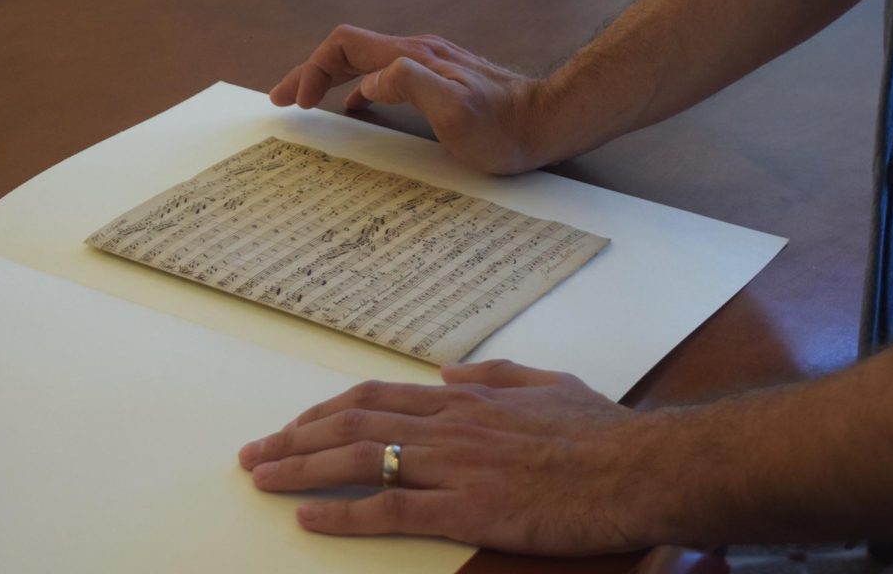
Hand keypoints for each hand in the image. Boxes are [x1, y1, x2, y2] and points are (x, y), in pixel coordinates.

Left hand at [237, 359, 656, 554]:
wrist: (637, 467)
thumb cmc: (601, 433)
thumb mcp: (549, 383)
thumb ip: (495, 373)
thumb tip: (449, 371)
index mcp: (468, 398)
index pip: (379, 396)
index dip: (328, 410)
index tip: (295, 424)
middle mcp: (450, 424)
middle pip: (354, 424)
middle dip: (295, 438)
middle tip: (254, 453)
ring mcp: (455, 466)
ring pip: (360, 460)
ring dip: (301, 468)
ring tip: (261, 478)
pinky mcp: (468, 508)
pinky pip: (390, 510)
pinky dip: (342, 515)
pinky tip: (308, 520)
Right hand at [269, 25, 548, 173]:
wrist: (547, 122)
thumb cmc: (504, 128)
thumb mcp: (455, 110)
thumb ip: (410, 84)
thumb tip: (368, 81)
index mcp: (412, 58)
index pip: (345, 45)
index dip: (312, 69)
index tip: (297, 104)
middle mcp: (417, 54)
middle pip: (349, 51)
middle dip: (310, 72)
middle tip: (281, 100)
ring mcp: (430, 66)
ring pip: (366, 63)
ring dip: (331, 80)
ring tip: (308, 104)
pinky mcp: (442, 81)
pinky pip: (386, 77)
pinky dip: (358, 89)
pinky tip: (358, 110)